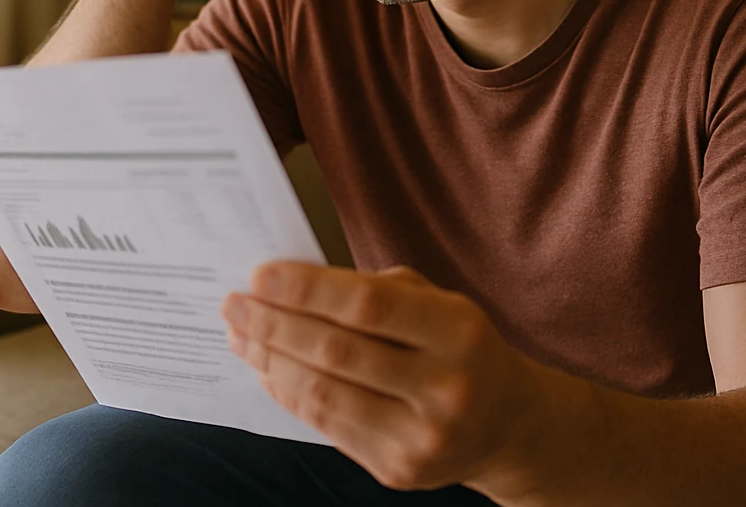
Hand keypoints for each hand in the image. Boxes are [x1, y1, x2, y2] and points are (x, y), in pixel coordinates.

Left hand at [221, 263, 560, 493]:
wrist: (509, 425)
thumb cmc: (462, 348)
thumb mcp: (440, 303)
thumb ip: (376, 291)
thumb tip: (291, 287)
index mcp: (459, 331)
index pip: (368, 307)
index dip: (307, 290)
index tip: (260, 275)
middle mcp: (445, 388)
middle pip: (336, 353)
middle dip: (274, 325)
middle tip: (235, 304)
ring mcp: (422, 438)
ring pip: (324, 395)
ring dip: (271, 361)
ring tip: (242, 335)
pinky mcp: (399, 471)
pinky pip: (327, 427)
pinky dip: (289, 394)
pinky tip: (269, 369)